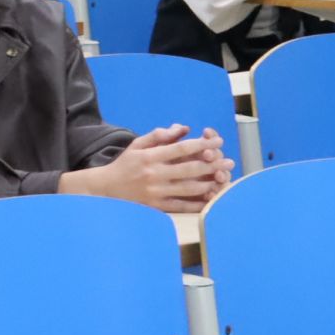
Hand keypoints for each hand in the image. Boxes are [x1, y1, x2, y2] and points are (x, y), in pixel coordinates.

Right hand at [84, 126, 232, 212]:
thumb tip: (183, 128)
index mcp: (150, 156)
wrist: (105, 189)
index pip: (181, 149)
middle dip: (212, 164)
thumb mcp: (138, 145)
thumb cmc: (124, 165)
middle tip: (229, 161)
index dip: (202, 144)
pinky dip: (196, 204)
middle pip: (189, 168)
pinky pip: (180, 206)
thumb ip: (160, 135)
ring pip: (188, 188)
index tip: (218, 140)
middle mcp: (154, 174)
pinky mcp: (156, 206)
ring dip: (209, 183)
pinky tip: (210, 200)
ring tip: (224, 179)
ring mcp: (155, 192)